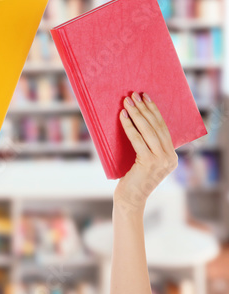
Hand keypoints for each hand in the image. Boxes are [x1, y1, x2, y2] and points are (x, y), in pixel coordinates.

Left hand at [114, 92, 178, 211]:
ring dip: (137, 114)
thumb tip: (137, 122)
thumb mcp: (144, 161)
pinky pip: (138, 140)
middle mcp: (170, 158)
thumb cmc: (133, 179)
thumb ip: (147, 147)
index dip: (154, 112)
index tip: (146, 98)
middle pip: (157, 127)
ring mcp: (161, 161)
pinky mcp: (149, 163)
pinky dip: (129, 126)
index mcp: (171, 156)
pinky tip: (123, 116)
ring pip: (148, 131)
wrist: (130, 199)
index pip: (163, 129)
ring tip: (127, 102)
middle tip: (135, 95)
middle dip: (145, 109)